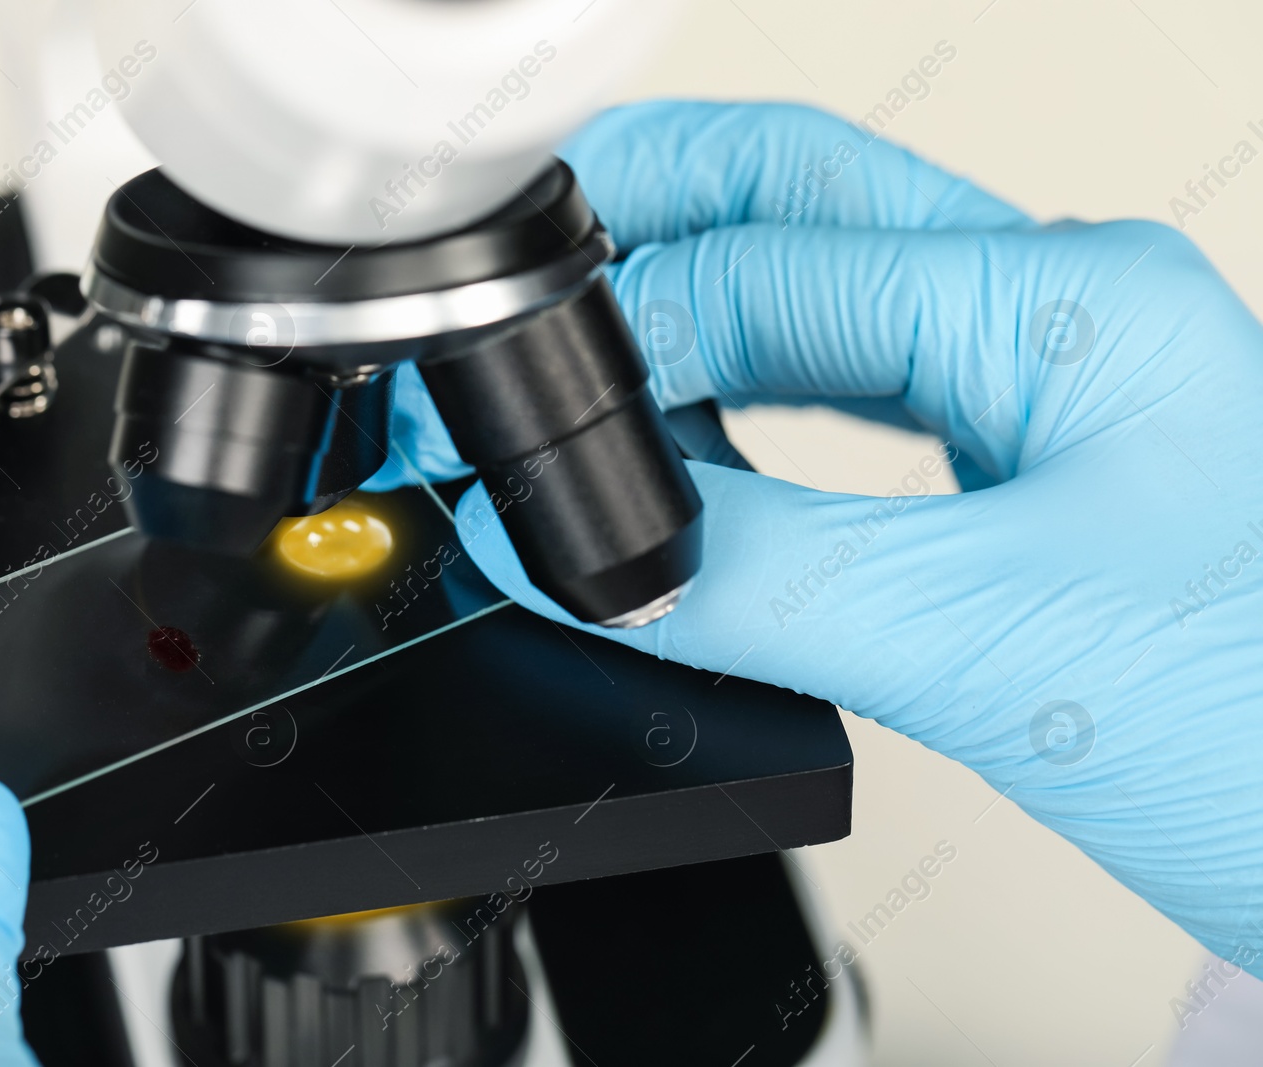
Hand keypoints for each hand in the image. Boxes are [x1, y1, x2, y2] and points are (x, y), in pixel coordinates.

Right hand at [399, 101, 1262, 974]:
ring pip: (816, 282)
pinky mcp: (1023, 465)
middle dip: (639, 210)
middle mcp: (1055, 313)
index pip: (771, 275)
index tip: (514, 425)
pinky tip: (682, 441)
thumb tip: (587, 551)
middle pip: (795, 195)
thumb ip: (758, 578)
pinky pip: (846, 387)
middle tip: (514, 257)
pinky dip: (740, 400)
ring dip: (684, 302)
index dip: (619, 344)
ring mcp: (1043, 382)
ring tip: (574, 349)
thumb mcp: (989, 645)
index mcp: (1065, 305)